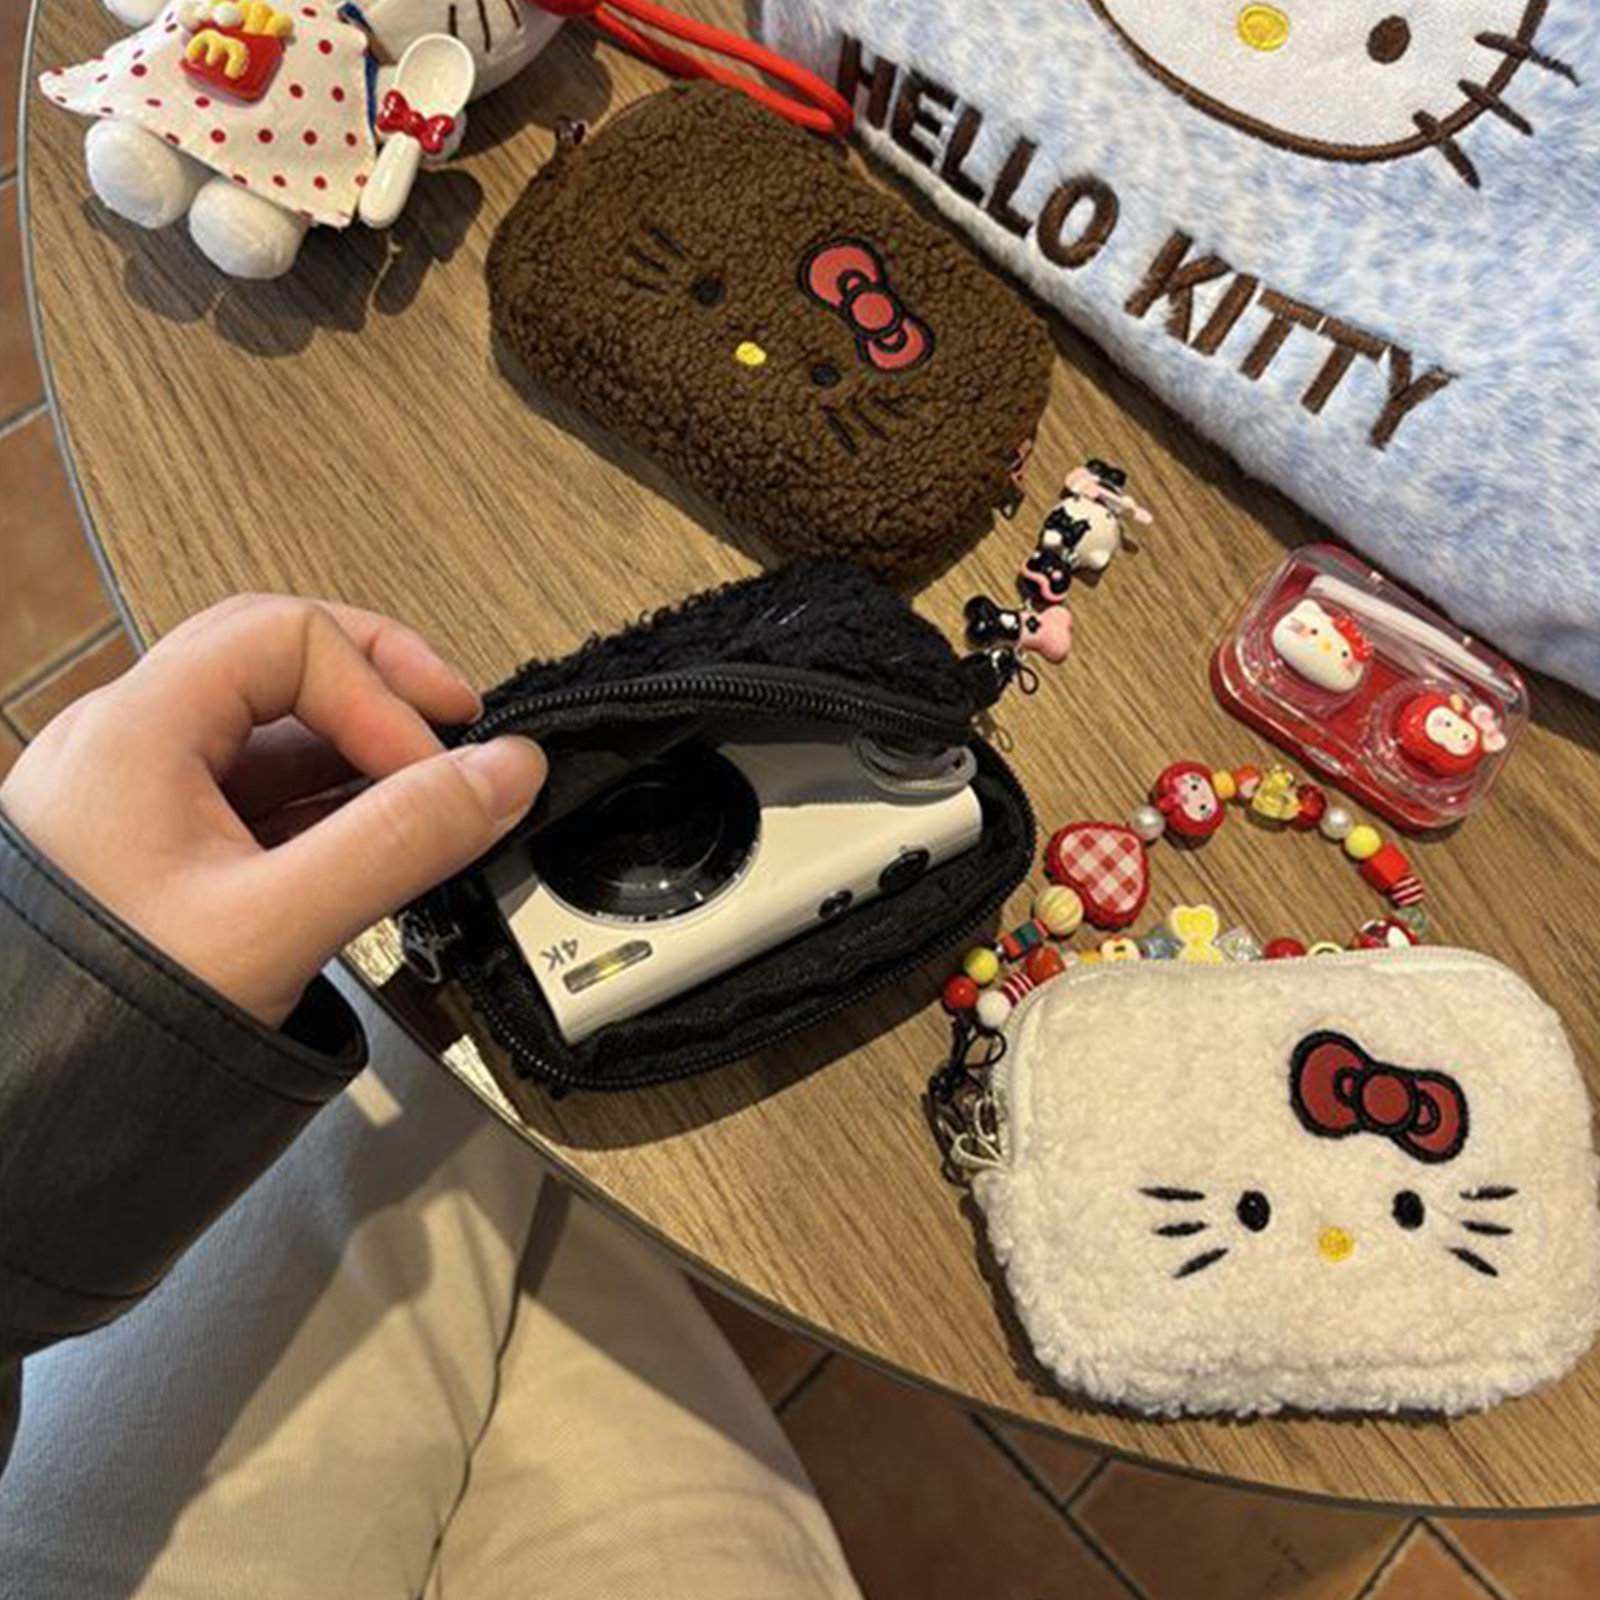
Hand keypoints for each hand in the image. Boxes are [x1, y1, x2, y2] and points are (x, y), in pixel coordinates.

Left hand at [0, 595, 545, 1026]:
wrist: (36, 1110)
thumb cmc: (107, 1017)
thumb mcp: (277, 926)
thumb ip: (400, 842)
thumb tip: (506, 773)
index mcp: (136, 732)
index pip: (290, 640)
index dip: (381, 690)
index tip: (436, 768)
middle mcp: (127, 743)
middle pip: (275, 655)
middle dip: (378, 685)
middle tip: (453, 723)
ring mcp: (138, 792)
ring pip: (267, 722)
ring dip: (357, 747)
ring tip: (422, 798)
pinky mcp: (155, 843)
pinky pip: (254, 785)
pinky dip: (325, 799)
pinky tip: (371, 839)